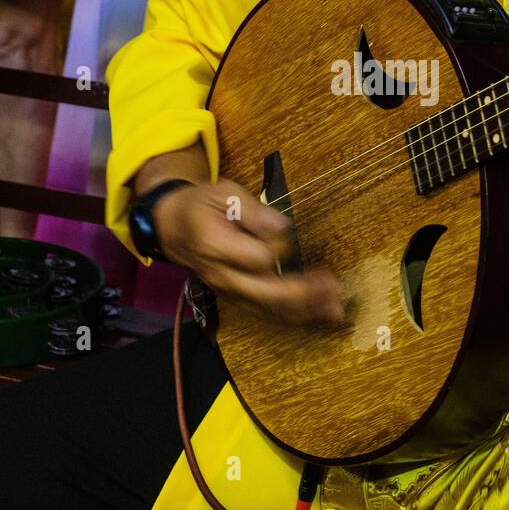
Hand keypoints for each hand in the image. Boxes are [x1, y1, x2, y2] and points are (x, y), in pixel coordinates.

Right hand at [153, 176, 345, 326]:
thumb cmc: (201, 204)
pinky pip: (266, 313)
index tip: (289, 231)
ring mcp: (229, 291)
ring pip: (268, 310)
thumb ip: (252, 210)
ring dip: (304, 310)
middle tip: (332, 287)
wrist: (173, 227)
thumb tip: (280, 226)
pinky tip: (319, 313)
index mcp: (215, 246)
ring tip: (335, 307)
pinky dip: (294, 316)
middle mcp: (222, 276)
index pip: (258, 258)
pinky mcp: (237, 298)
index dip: (281, 247)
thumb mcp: (224, 193)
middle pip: (266, 294)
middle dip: (302, 294)